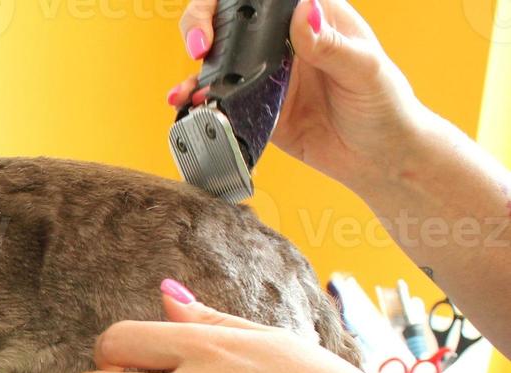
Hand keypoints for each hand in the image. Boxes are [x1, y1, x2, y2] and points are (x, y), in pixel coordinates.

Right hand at [169, 0, 422, 189]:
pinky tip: (187, 106)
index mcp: (315, 17)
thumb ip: (331, 44)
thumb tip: (304, 11)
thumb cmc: (386, 107)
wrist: (380, 159)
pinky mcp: (256, 109)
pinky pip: (221, 101)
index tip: (224, 14)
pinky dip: (200, 103)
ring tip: (186, 90)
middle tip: (199, 47)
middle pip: (231, 19)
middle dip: (202, 25)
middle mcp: (286, 41)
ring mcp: (267, 75)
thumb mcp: (365, 70)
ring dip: (195, 71)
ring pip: (219, 60)